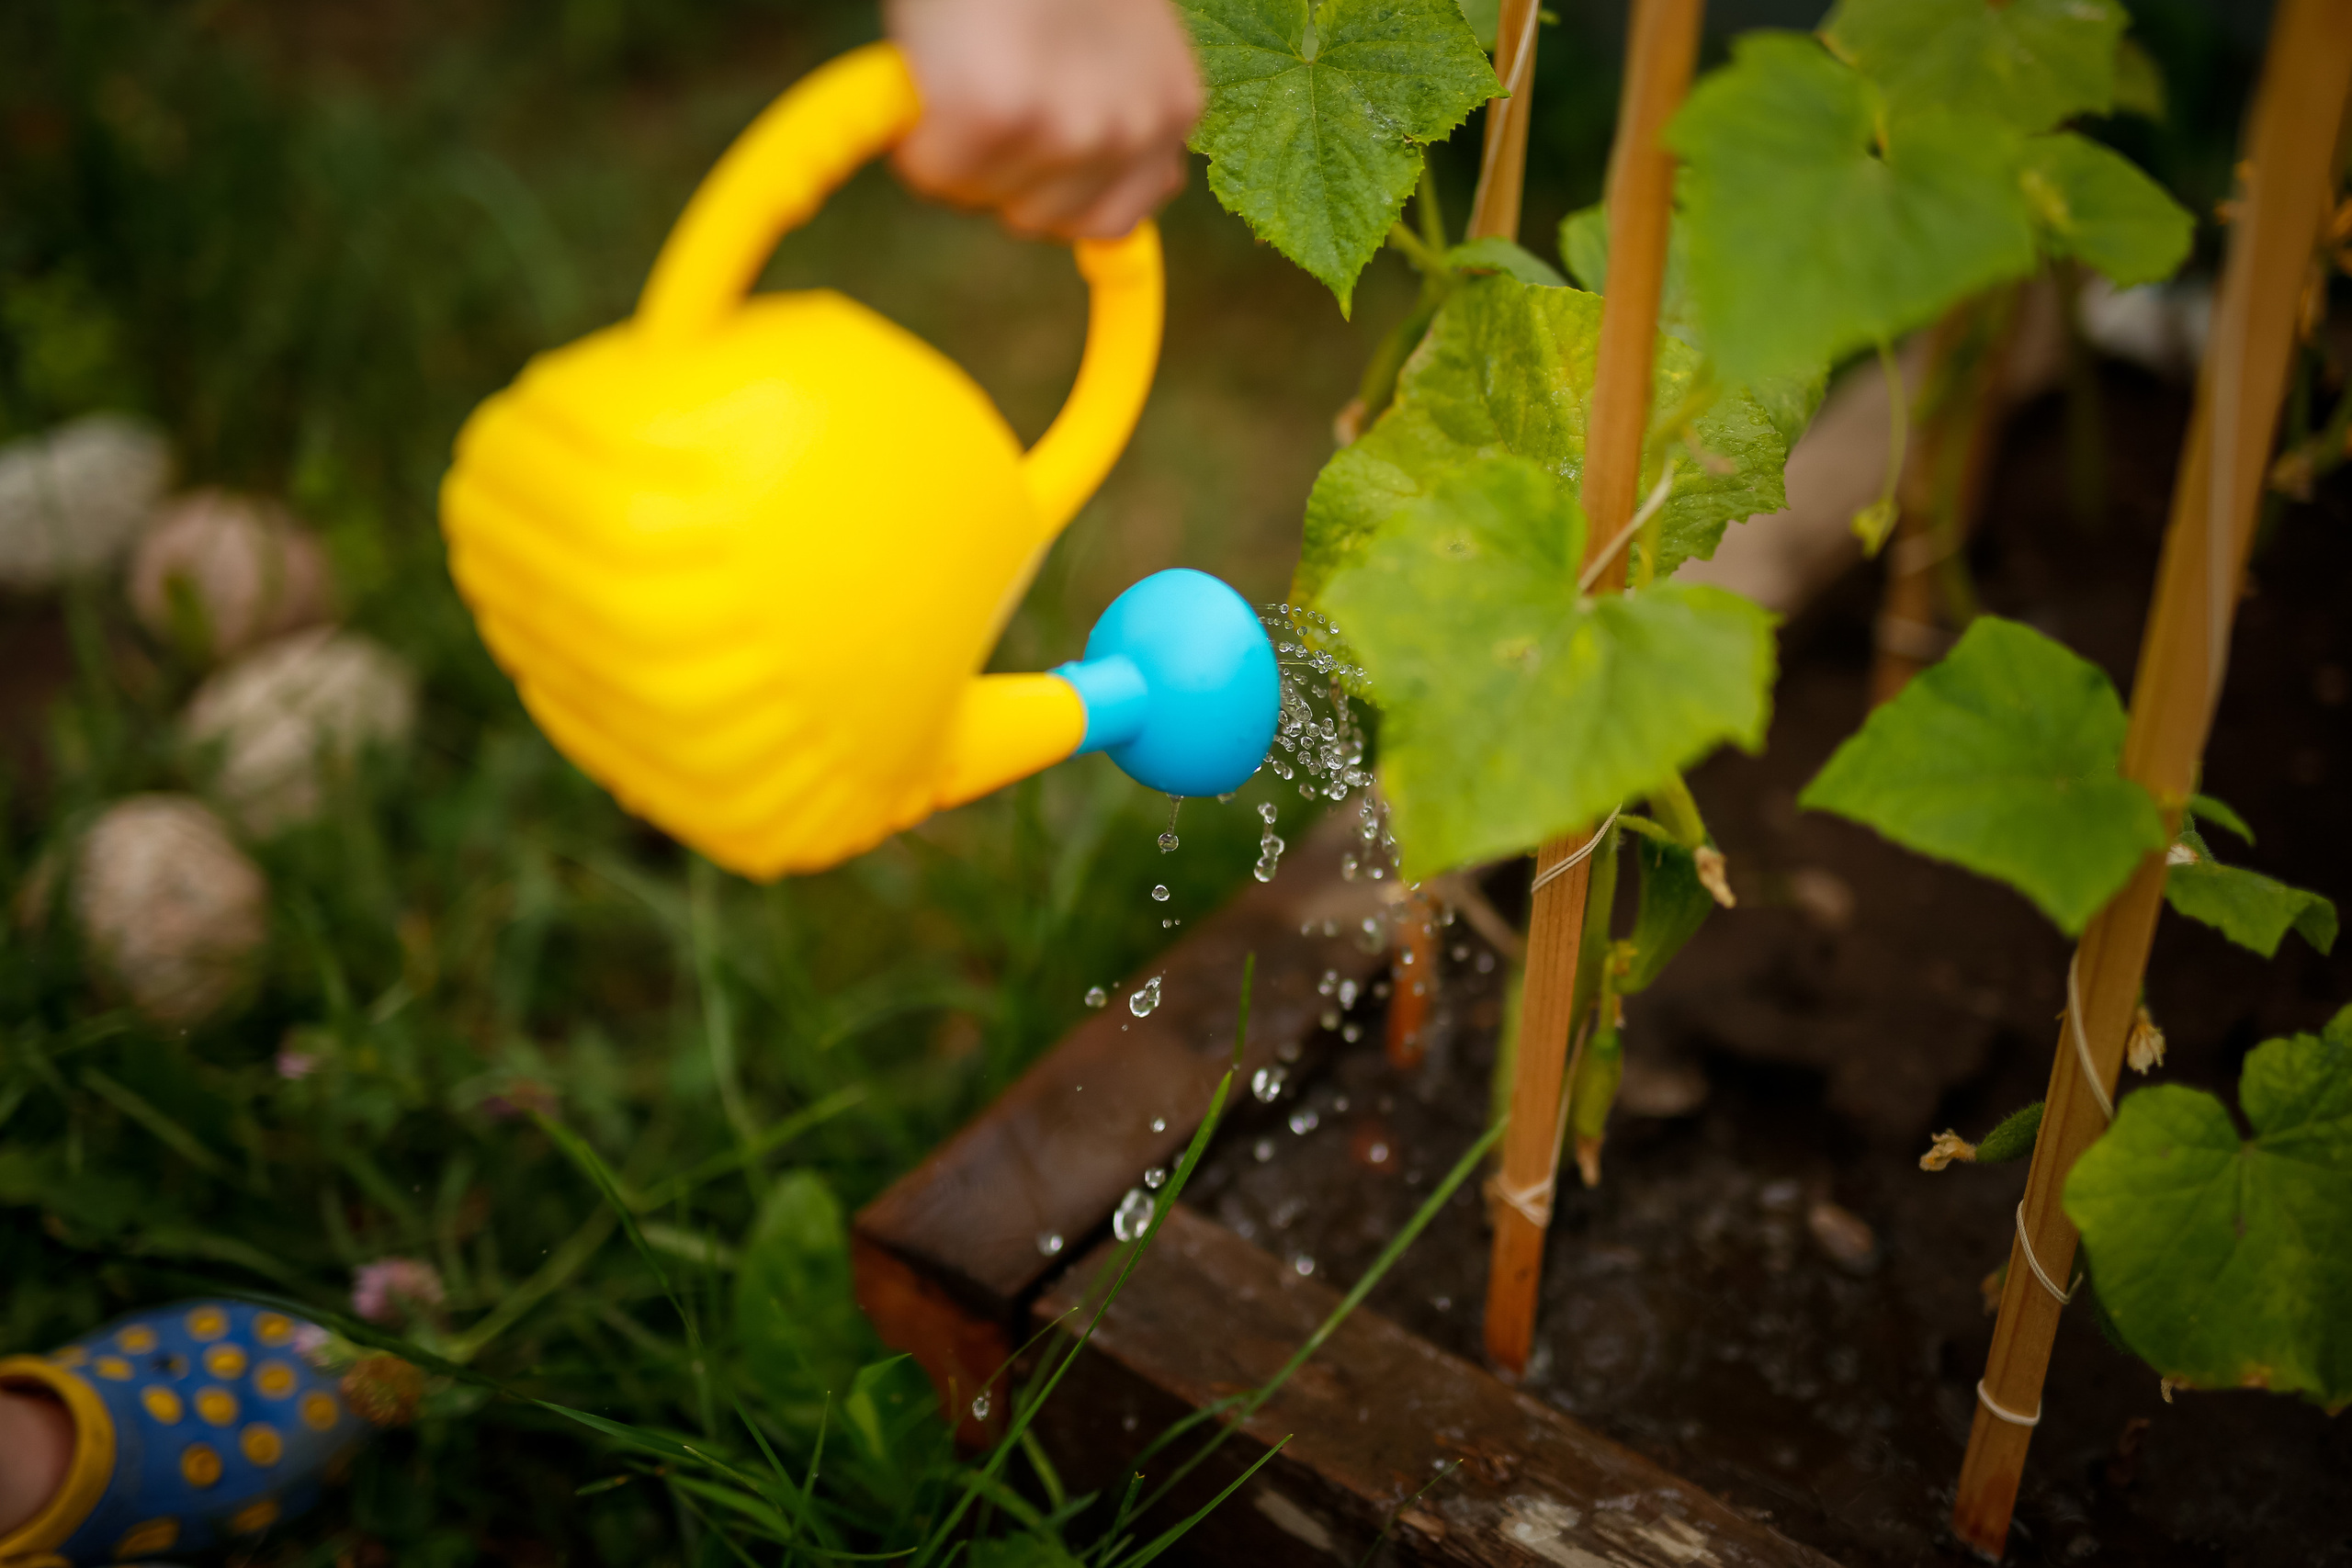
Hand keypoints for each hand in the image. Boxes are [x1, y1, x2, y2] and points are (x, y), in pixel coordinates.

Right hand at [882, 0, 1203, 240]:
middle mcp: (1135, 128)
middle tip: (992, 76)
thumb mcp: (1116, 40)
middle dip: (1005, 168)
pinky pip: (934, 171)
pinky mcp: (994, 113)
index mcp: (1174, 109)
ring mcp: (1069, 127)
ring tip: (968, 61)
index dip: (1055, 184)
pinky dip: (917, 132)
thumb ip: (1120, 119)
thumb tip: (1102, 243)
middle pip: (1042, 220)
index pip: (1113, 221)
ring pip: (984, 199)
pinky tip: (936, 65)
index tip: (1031, 132)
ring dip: (963, 149)